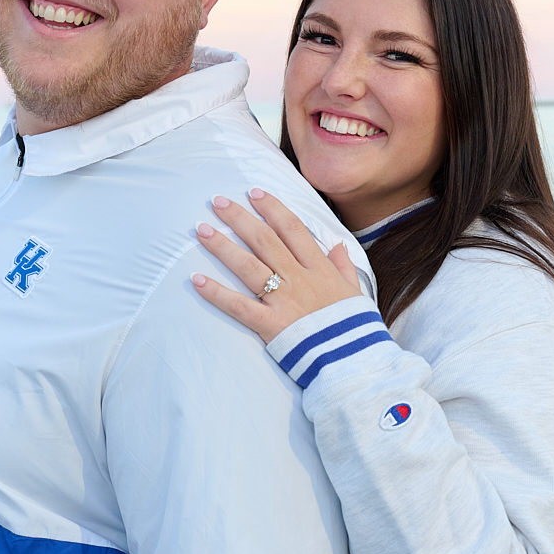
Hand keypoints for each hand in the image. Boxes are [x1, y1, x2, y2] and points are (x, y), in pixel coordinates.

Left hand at [192, 189, 360, 341]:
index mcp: (319, 269)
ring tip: (201, 230)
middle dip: (239, 218)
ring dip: (223, 246)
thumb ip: (345, 267)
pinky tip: (196, 280)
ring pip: (249, 266)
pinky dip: (217, 294)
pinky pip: (239, 306)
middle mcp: (299, 279)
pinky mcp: (271, 325)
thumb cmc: (354, 329)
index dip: (272, 208)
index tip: (254, 193)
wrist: (354, 360)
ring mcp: (284, 301)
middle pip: (265, 240)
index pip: (292, 229)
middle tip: (216, 201)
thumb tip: (338, 246)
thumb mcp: (356, 292)